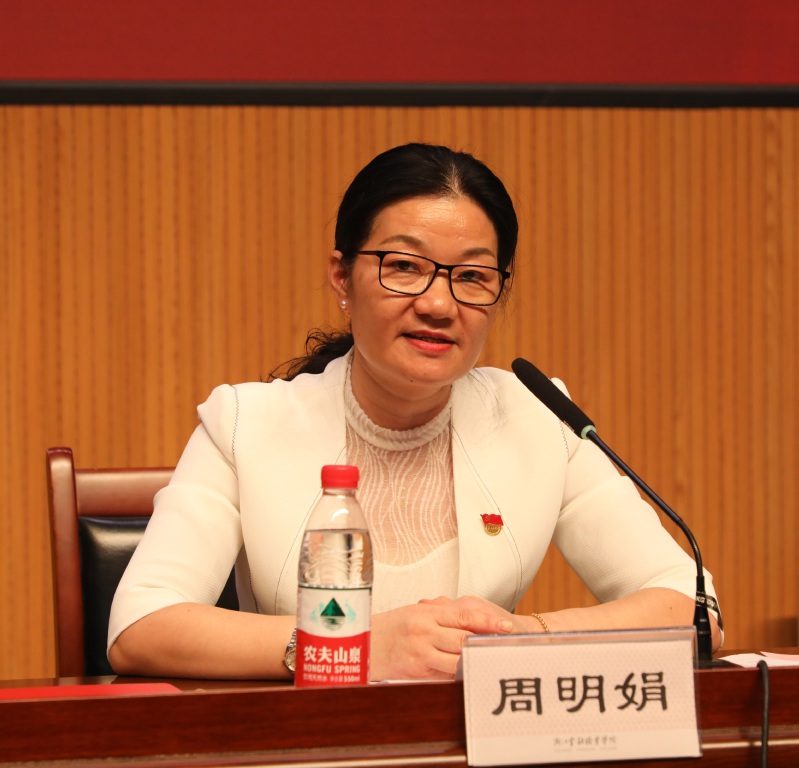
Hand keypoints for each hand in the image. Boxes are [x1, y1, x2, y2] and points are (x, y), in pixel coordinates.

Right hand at [370, 596, 513, 681]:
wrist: (365, 644)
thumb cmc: (392, 626)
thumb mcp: (416, 612)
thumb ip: (442, 616)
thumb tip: (471, 623)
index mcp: (427, 612)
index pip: (464, 615)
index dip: (487, 622)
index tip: (505, 626)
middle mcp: (425, 632)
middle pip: (464, 639)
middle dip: (486, 644)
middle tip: (506, 647)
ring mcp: (421, 652)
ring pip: (457, 660)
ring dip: (475, 662)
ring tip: (493, 663)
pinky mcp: (417, 671)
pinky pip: (444, 675)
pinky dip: (458, 676)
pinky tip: (470, 676)